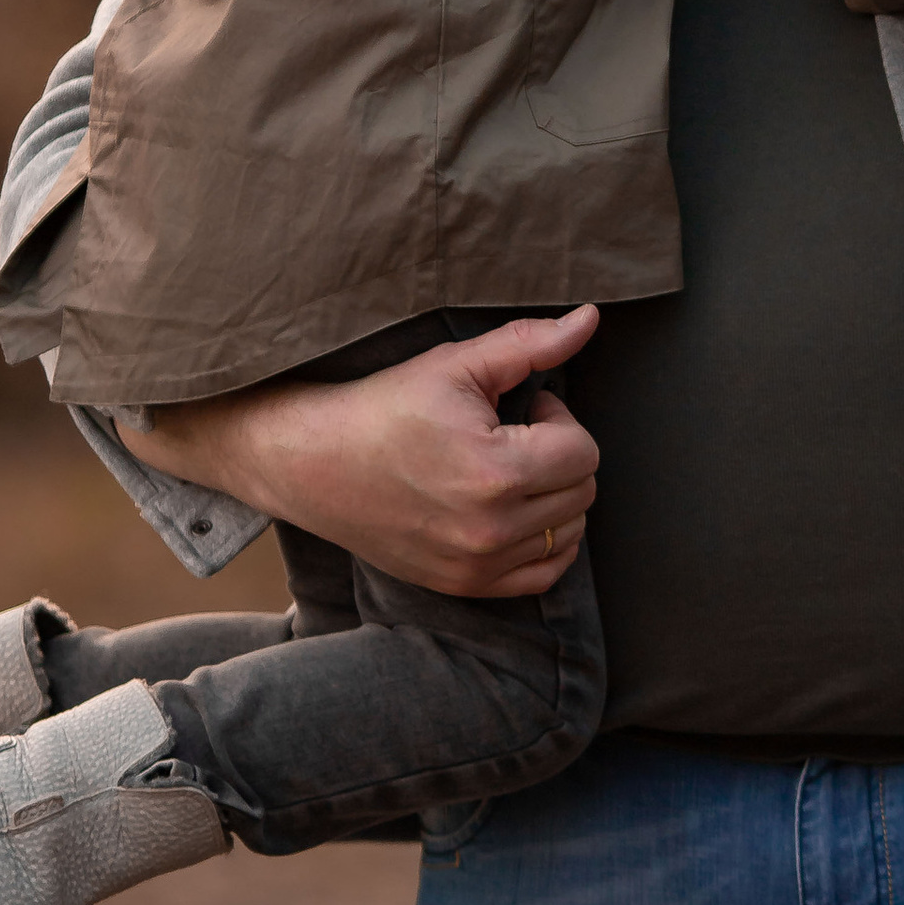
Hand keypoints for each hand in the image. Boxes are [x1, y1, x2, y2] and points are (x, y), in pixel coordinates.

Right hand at [135, 308, 601, 595]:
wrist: (313, 463)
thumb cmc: (382, 408)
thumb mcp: (454, 365)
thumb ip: (530, 344)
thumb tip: (590, 319)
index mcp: (496, 472)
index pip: (584, 450)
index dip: (557, 418)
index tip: (522, 407)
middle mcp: (491, 528)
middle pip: (582, 491)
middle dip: (558, 454)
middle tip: (511, 434)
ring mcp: (477, 565)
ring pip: (569, 532)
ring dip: (553, 497)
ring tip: (508, 469)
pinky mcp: (464, 585)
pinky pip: (544, 575)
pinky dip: (544, 542)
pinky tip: (511, 508)